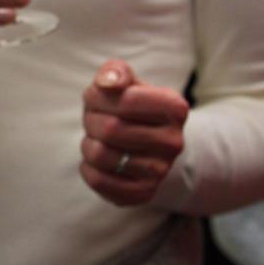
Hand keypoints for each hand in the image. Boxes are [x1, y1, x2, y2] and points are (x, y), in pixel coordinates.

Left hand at [80, 59, 188, 205]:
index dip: (98, 97)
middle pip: (110, 129)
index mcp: (175, 107)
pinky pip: (98, 181)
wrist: (147, 144)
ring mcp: (161, 170)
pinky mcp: (144, 192)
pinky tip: (98, 161)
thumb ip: (115, 72)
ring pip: (100, 156)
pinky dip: (88, 168)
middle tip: (96, 120)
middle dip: (90, 121)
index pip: (124, 100)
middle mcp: (174, 141)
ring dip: (88, 145)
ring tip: (99, 140)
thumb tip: (107, 84)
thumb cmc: (128, 105)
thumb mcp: (125, 81)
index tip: (99, 97)